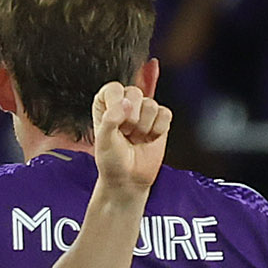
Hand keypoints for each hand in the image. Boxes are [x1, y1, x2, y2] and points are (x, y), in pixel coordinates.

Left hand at [90, 82, 170, 198]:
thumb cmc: (112, 160)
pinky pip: (165, 114)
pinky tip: (149, 139)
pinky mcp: (160, 119)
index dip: (117, 107)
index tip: (116, 125)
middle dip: (132, 120)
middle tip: (126, 135)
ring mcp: (144, 110)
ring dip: (144, 128)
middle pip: (135, 93)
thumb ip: (111, 118)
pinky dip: (158, 130)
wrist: (128, 179)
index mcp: (106, 103)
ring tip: (136, 138)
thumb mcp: (103, 140)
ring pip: (151, 105)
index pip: (114, 89)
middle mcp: (125, 103)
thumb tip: (127, 102)